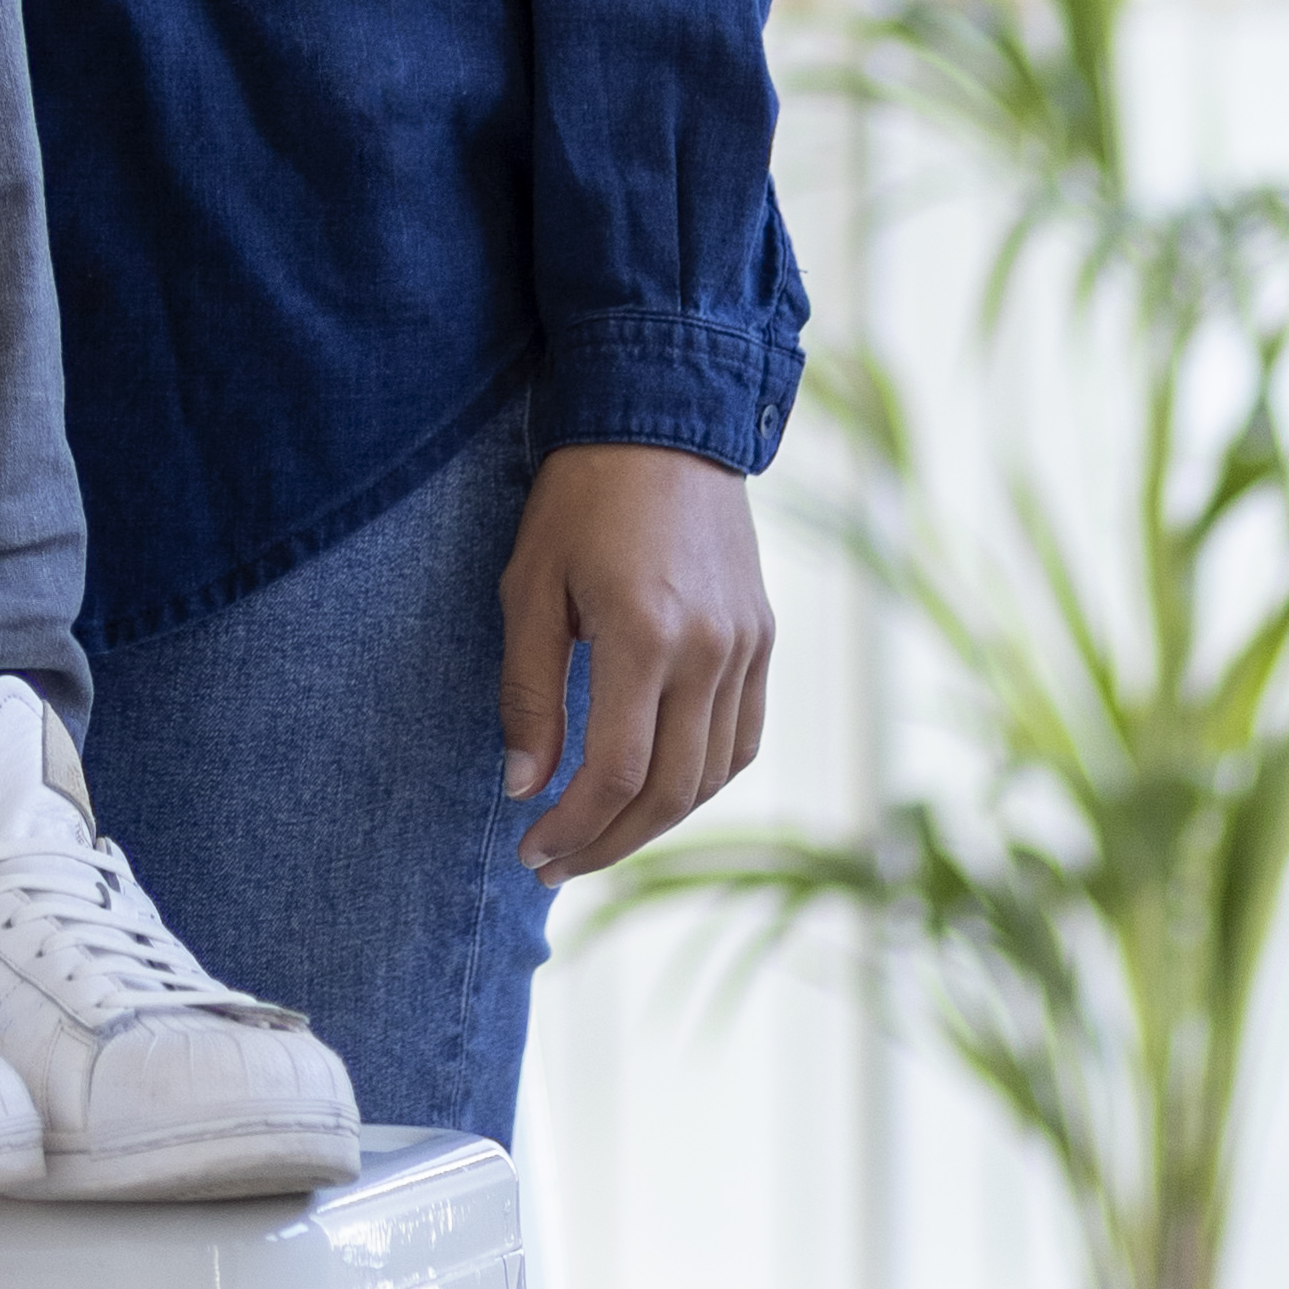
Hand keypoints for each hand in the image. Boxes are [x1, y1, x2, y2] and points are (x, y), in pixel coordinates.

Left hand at [498, 442, 772, 876]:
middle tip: (553, 866)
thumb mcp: (530, 585)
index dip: (572, 827)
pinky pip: (742, 738)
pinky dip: (701, 780)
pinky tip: (656, 791)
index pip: (615, 772)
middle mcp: (710, 651)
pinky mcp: (763, 638)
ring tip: (597, 837)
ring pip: (712, 775)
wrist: (662, 422)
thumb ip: (528, 691)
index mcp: (646, 635)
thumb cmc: (579, 498)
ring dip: (654, 822)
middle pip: (669, 791)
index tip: (530, 852)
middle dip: (607, 842)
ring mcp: (747, 647)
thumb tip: (525, 786)